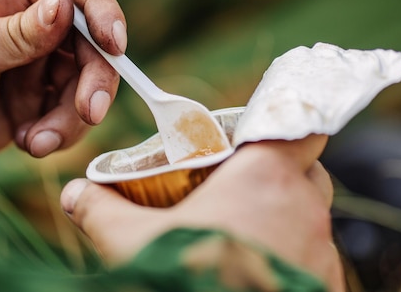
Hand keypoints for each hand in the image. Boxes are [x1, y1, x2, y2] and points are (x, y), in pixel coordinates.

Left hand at [0, 0, 124, 184]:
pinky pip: (69, 113)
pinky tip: (24, 142)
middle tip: (87, 113)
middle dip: (94, 78)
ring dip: (72, 116)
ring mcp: (33, 64)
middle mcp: (26, 22)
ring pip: (85, 81)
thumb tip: (65, 4)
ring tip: (35, 142)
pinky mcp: (35, 101)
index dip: (100, 6)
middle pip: (89, 38)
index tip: (114, 44)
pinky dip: (57, 133)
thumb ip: (11, 34)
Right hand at [61, 135, 344, 290]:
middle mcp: (305, 211)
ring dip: (283, 219)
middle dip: (276, 173)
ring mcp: (321, 255)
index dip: (283, 125)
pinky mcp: (325, 291)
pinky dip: (290, 261)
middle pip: (304, 173)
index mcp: (265, 178)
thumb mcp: (129, 240)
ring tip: (240, 234)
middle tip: (237, 186)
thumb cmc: (181, 280)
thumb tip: (75, 193)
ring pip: (310, 220)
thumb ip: (101, 208)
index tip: (258, 137)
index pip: (300, 127)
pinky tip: (256, 274)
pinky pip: (314, 264)